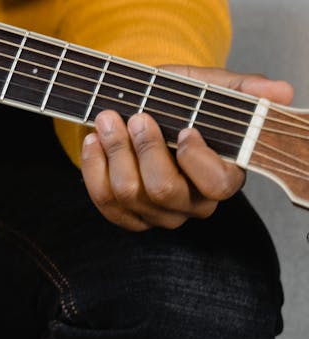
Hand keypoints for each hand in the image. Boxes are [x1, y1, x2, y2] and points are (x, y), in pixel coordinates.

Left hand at [80, 65, 294, 230]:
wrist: (137, 112)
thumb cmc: (178, 103)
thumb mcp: (209, 88)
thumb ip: (241, 90)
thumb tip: (278, 92)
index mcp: (223, 176)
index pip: (217, 185)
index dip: (197, 160)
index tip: (184, 129)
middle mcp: (192, 204)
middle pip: (164, 191)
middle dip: (145, 149)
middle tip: (136, 116)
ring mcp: (157, 214)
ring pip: (129, 194)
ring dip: (114, 151)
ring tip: (107, 119)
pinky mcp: (126, 216)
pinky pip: (104, 201)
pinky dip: (94, 167)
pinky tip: (93, 140)